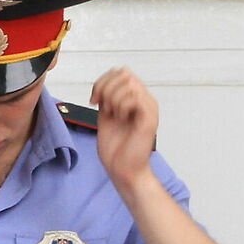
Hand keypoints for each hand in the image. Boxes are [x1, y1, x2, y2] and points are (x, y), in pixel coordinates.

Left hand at [90, 66, 159, 189]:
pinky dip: (122, 105)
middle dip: (106, 88)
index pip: (120, 72)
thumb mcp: (105, 117)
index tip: (93, 100)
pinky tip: (120, 118)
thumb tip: (103, 84)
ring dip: (114, 98)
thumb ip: (107, 99)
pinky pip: (135, 97)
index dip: (102, 81)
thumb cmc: (116, 149)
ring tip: (113, 114)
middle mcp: (144, 100)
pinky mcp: (149, 117)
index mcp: (134, 99)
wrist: (123, 170)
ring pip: (129, 83)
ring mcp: (148, 108)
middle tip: (102, 107)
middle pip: (125, 73)